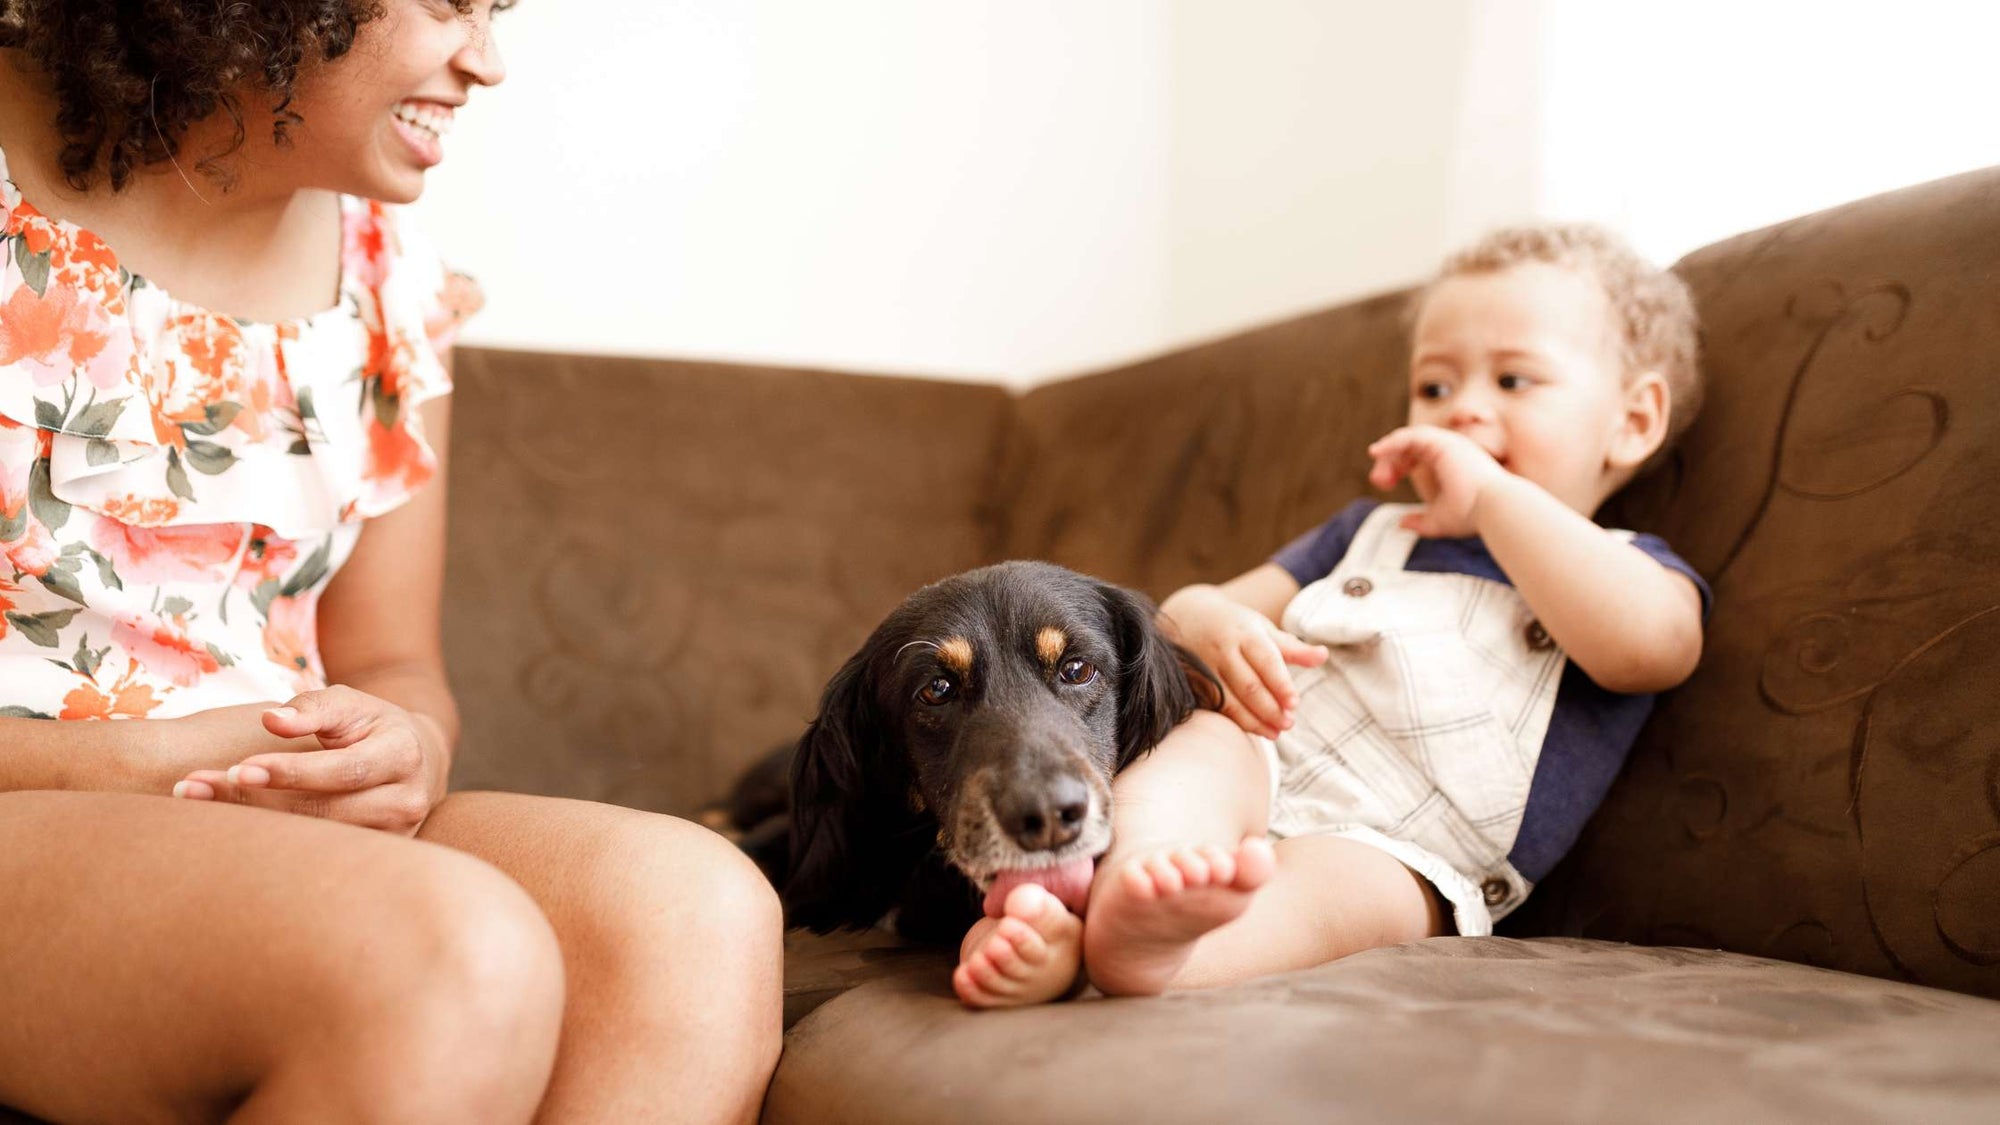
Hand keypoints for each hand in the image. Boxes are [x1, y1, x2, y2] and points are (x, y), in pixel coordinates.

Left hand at [171, 686, 446, 835]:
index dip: (290, 772)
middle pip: (323, 813)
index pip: (342, 772)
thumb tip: (270, 720)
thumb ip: (312, 706)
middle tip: (193, 788)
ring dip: (252, 828)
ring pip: (316, 841)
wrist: (416, 759)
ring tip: (195, 806)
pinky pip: (317, 857)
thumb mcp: (349, 702)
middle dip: (255, 802)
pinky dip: (270, 846)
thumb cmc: (370, 725)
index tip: (238, 769)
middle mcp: (405, 803)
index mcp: (402, 757)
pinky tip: (226, 835)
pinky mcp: (375, 859)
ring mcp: (394, 837)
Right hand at [1163, 587, 1327, 738]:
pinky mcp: (1194, 682)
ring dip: (1254, 720)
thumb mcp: (1263, 629)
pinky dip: (1236, 720)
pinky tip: (1254, 728)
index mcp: (1245, 633)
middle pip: (1248, 685)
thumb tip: (1323, 655)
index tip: (1295, 703)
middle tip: (1289, 723)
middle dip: (1270, 708)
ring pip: (1230, 700)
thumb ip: (1293, 647)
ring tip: (1275, 733)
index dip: (1281, 684)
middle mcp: (1223, 650)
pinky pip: (1216, 706)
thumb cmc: (1236, 626)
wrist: (1189, 616)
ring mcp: (1205, 667)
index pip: (1266, 661)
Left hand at [1367, 425, 1510, 537]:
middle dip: (1390, 462)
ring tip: (1379, 477)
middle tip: (1378, 481)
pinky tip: (1376, 452)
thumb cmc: (1473, 516)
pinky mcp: (1444, 443)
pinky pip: (1410, 436)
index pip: (1416, 455)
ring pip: (1407, 439)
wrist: (1493, 510)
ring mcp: (1448, 443)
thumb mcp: (1439, 520)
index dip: (1397, 466)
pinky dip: (1391, 442)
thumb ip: (1421, 521)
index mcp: (1450, 462)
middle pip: (1409, 446)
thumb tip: (1402, 523)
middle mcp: (1450, 449)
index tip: (1383, 483)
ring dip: (1389, 455)